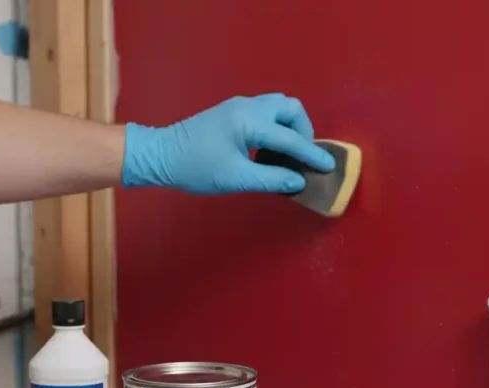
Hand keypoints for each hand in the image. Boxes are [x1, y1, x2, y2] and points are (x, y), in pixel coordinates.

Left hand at [121, 93, 335, 194]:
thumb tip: (299, 181)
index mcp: (249, 121)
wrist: (159, 155)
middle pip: (291, 109)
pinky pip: (267, 112)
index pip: (291, 137)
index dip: (312, 154)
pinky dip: (277, 127)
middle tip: (302, 158)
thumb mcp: (235, 178)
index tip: (329, 167)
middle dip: (304, 132)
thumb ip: (271, 179)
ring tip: (288, 155)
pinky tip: (269, 151)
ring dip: (291, 128)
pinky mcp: (233, 112)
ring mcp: (240, 106)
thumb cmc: (195, 168)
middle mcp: (248, 106)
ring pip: (279, 107)